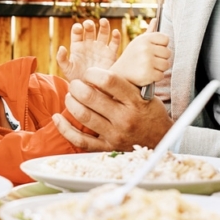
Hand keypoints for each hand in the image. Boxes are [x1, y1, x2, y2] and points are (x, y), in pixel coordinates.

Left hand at [53, 67, 170, 150]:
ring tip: (70, 96)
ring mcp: (115, 134)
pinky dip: (65, 128)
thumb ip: (123, 84)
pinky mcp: (106, 147)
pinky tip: (58, 118)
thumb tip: (98, 72)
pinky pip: (80, 140)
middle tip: (75, 84)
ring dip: (71, 102)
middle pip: (91, 97)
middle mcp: (124, 118)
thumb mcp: (143, 94)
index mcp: (134, 101)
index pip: (108, 81)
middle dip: (77, 86)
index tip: (89, 72)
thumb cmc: (149, 111)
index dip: (93, 73)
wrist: (161, 140)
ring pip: (83, 116)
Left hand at [56, 18, 120, 80]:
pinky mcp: (111, 54)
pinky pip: (114, 43)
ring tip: (103, 21)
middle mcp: (90, 44)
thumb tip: (61, 47)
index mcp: (78, 46)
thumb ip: (61, 59)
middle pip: (90, 30)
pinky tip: (115, 32)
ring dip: (104, 26)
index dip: (77, 28)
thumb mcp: (66, 69)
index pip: (77, 33)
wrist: (91, 90)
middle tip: (89, 24)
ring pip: (103, 33)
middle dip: (89, 25)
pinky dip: (116, 37)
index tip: (78, 28)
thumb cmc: (77, 79)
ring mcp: (101, 48)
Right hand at [109, 30, 171, 86]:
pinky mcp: (147, 74)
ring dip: (159, 68)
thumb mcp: (138, 42)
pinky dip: (156, 77)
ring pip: (166, 64)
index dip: (161, 46)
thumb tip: (156, 19)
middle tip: (150, 61)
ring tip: (149, 67)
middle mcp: (145, 48)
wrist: (119, 74)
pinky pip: (161, 75)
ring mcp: (147, 61)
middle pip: (168, 53)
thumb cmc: (132, 56)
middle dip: (161, 58)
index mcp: (144, 39)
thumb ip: (149, 31)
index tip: (154, 50)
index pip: (165, 39)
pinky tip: (147, 74)